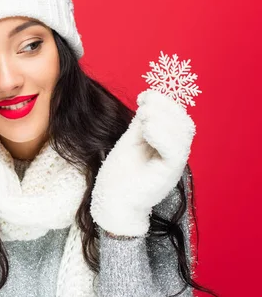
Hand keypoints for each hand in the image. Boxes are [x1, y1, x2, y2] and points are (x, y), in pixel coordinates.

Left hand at [90, 90, 195, 236]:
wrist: (112, 201)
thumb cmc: (120, 174)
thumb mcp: (130, 141)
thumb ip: (141, 124)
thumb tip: (146, 101)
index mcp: (167, 145)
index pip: (177, 118)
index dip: (164, 102)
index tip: (144, 95)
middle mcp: (175, 154)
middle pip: (184, 123)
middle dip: (165, 107)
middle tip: (143, 104)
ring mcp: (174, 164)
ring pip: (183, 135)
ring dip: (162, 119)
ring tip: (142, 117)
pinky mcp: (169, 174)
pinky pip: (175, 151)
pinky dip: (163, 136)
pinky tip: (146, 130)